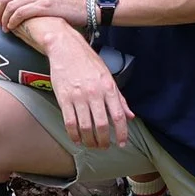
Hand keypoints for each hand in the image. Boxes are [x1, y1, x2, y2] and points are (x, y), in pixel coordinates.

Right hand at [30, 20, 134, 150]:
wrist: (66, 48)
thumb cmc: (88, 61)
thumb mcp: (108, 76)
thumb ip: (119, 98)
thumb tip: (130, 116)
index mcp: (108, 87)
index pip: (119, 115)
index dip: (122, 132)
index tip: (122, 143)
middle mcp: (94, 93)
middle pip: (102, 125)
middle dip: (104, 141)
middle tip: (104, 147)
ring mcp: (78, 96)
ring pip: (85, 127)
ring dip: (90, 141)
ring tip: (92, 145)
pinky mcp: (64, 98)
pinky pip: (69, 122)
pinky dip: (74, 135)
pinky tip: (77, 139)